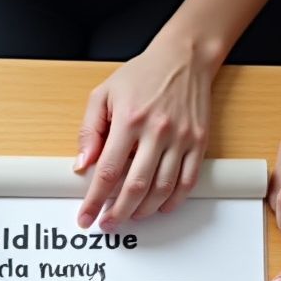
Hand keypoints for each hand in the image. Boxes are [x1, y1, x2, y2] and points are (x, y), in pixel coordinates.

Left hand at [75, 42, 212, 230]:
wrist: (184, 56)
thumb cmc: (142, 75)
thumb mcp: (103, 94)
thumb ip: (89, 131)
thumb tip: (82, 165)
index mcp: (129, 120)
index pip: (107, 171)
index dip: (94, 200)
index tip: (86, 217)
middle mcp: (157, 130)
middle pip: (136, 187)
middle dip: (118, 213)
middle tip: (108, 224)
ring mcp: (181, 138)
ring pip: (162, 189)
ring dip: (144, 211)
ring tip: (130, 216)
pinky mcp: (199, 142)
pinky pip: (187, 182)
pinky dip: (173, 201)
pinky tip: (159, 207)